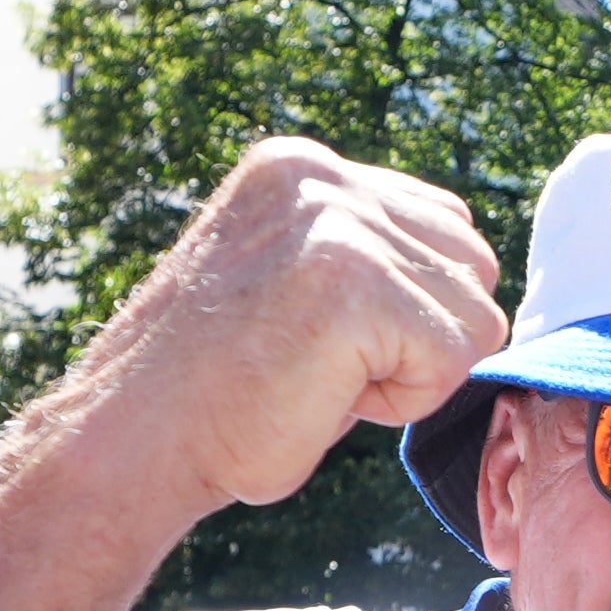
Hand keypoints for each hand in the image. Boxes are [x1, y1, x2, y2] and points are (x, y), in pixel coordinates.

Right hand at [77, 136, 508, 522]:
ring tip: (319, 378)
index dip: (412, 308)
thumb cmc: (216, 391)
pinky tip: (323, 395)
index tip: (323, 340)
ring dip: (413, 371)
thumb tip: (468, 280)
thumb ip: (372, 260)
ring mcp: (336, 220)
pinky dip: (403, 400)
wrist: (136, 441)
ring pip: (474, 315)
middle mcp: (320, 176)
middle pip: (474, 263)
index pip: (445, 224)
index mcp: (300, 169)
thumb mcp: (296, 286)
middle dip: (422, 336)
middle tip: (323, 367)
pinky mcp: (353, 279)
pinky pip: (453, 357)